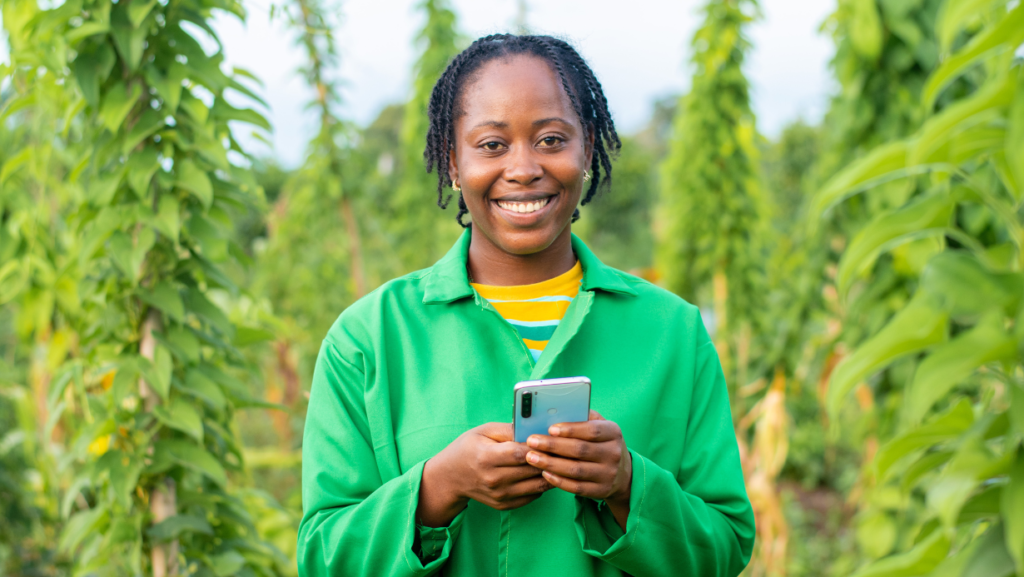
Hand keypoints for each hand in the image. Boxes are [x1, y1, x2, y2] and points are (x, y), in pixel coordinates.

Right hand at [417, 422, 551, 526]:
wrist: (451, 477)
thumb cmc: (469, 448)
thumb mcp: (484, 431)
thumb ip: (509, 429)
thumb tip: (534, 429)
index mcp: (486, 457)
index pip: (520, 453)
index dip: (538, 446)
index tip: (551, 438)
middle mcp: (493, 479)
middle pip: (531, 469)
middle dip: (549, 458)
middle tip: (562, 448)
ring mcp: (499, 495)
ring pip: (537, 485)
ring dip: (550, 473)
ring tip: (557, 460)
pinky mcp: (504, 505)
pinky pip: (533, 496)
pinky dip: (541, 484)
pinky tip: (543, 473)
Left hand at [524, 410, 631, 529]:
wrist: (622, 473)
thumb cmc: (601, 443)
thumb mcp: (600, 426)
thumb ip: (582, 417)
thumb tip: (555, 412)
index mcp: (613, 433)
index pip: (592, 430)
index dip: (570, 429)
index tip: (550, 428)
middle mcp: (613, 454)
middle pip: (580, 450)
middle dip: (553, 446)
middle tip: (532, 441)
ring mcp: (608, 474)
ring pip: (576, 469)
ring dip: (551, 463)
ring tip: (532, 457)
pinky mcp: (601, 491)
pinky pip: (576, 487)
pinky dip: (558, 481)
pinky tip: (544, 473)